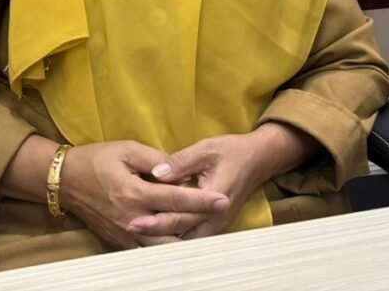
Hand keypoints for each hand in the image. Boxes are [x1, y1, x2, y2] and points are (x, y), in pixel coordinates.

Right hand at [58, 140, 229, 249]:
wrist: (65, 181)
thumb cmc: (96, 159)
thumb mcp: (126, 149)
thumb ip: (154, 159)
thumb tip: (177, 170)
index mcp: (135, 193)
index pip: (176, 199)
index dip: (201, 200)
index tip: (223, 200)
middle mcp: (132, 218)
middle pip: (174, 229)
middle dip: (199, 222)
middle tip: (221, 215)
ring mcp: (125, 233)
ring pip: (162, 246)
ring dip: (184, 238)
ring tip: (206, 229)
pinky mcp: (120, 240)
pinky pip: (147, 248)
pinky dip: (165, 244)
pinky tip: (179, 237)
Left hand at [132, 123, 317, 240]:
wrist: (257, 159)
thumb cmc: (232, 151)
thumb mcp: (206, 149)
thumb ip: (180, 162)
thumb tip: (157, 172)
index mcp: (214, 198)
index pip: (182, 215)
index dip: (157, 220)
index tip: (135, 220)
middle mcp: (217, 217)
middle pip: (182, 231)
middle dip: (156, 232)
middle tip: (131, 227)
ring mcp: (218, 223)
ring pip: (188, 238)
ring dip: (166, 237)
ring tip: (140, 234)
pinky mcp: (216, 223)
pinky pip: (194, 236)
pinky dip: (177, 236)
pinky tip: (159, 233)